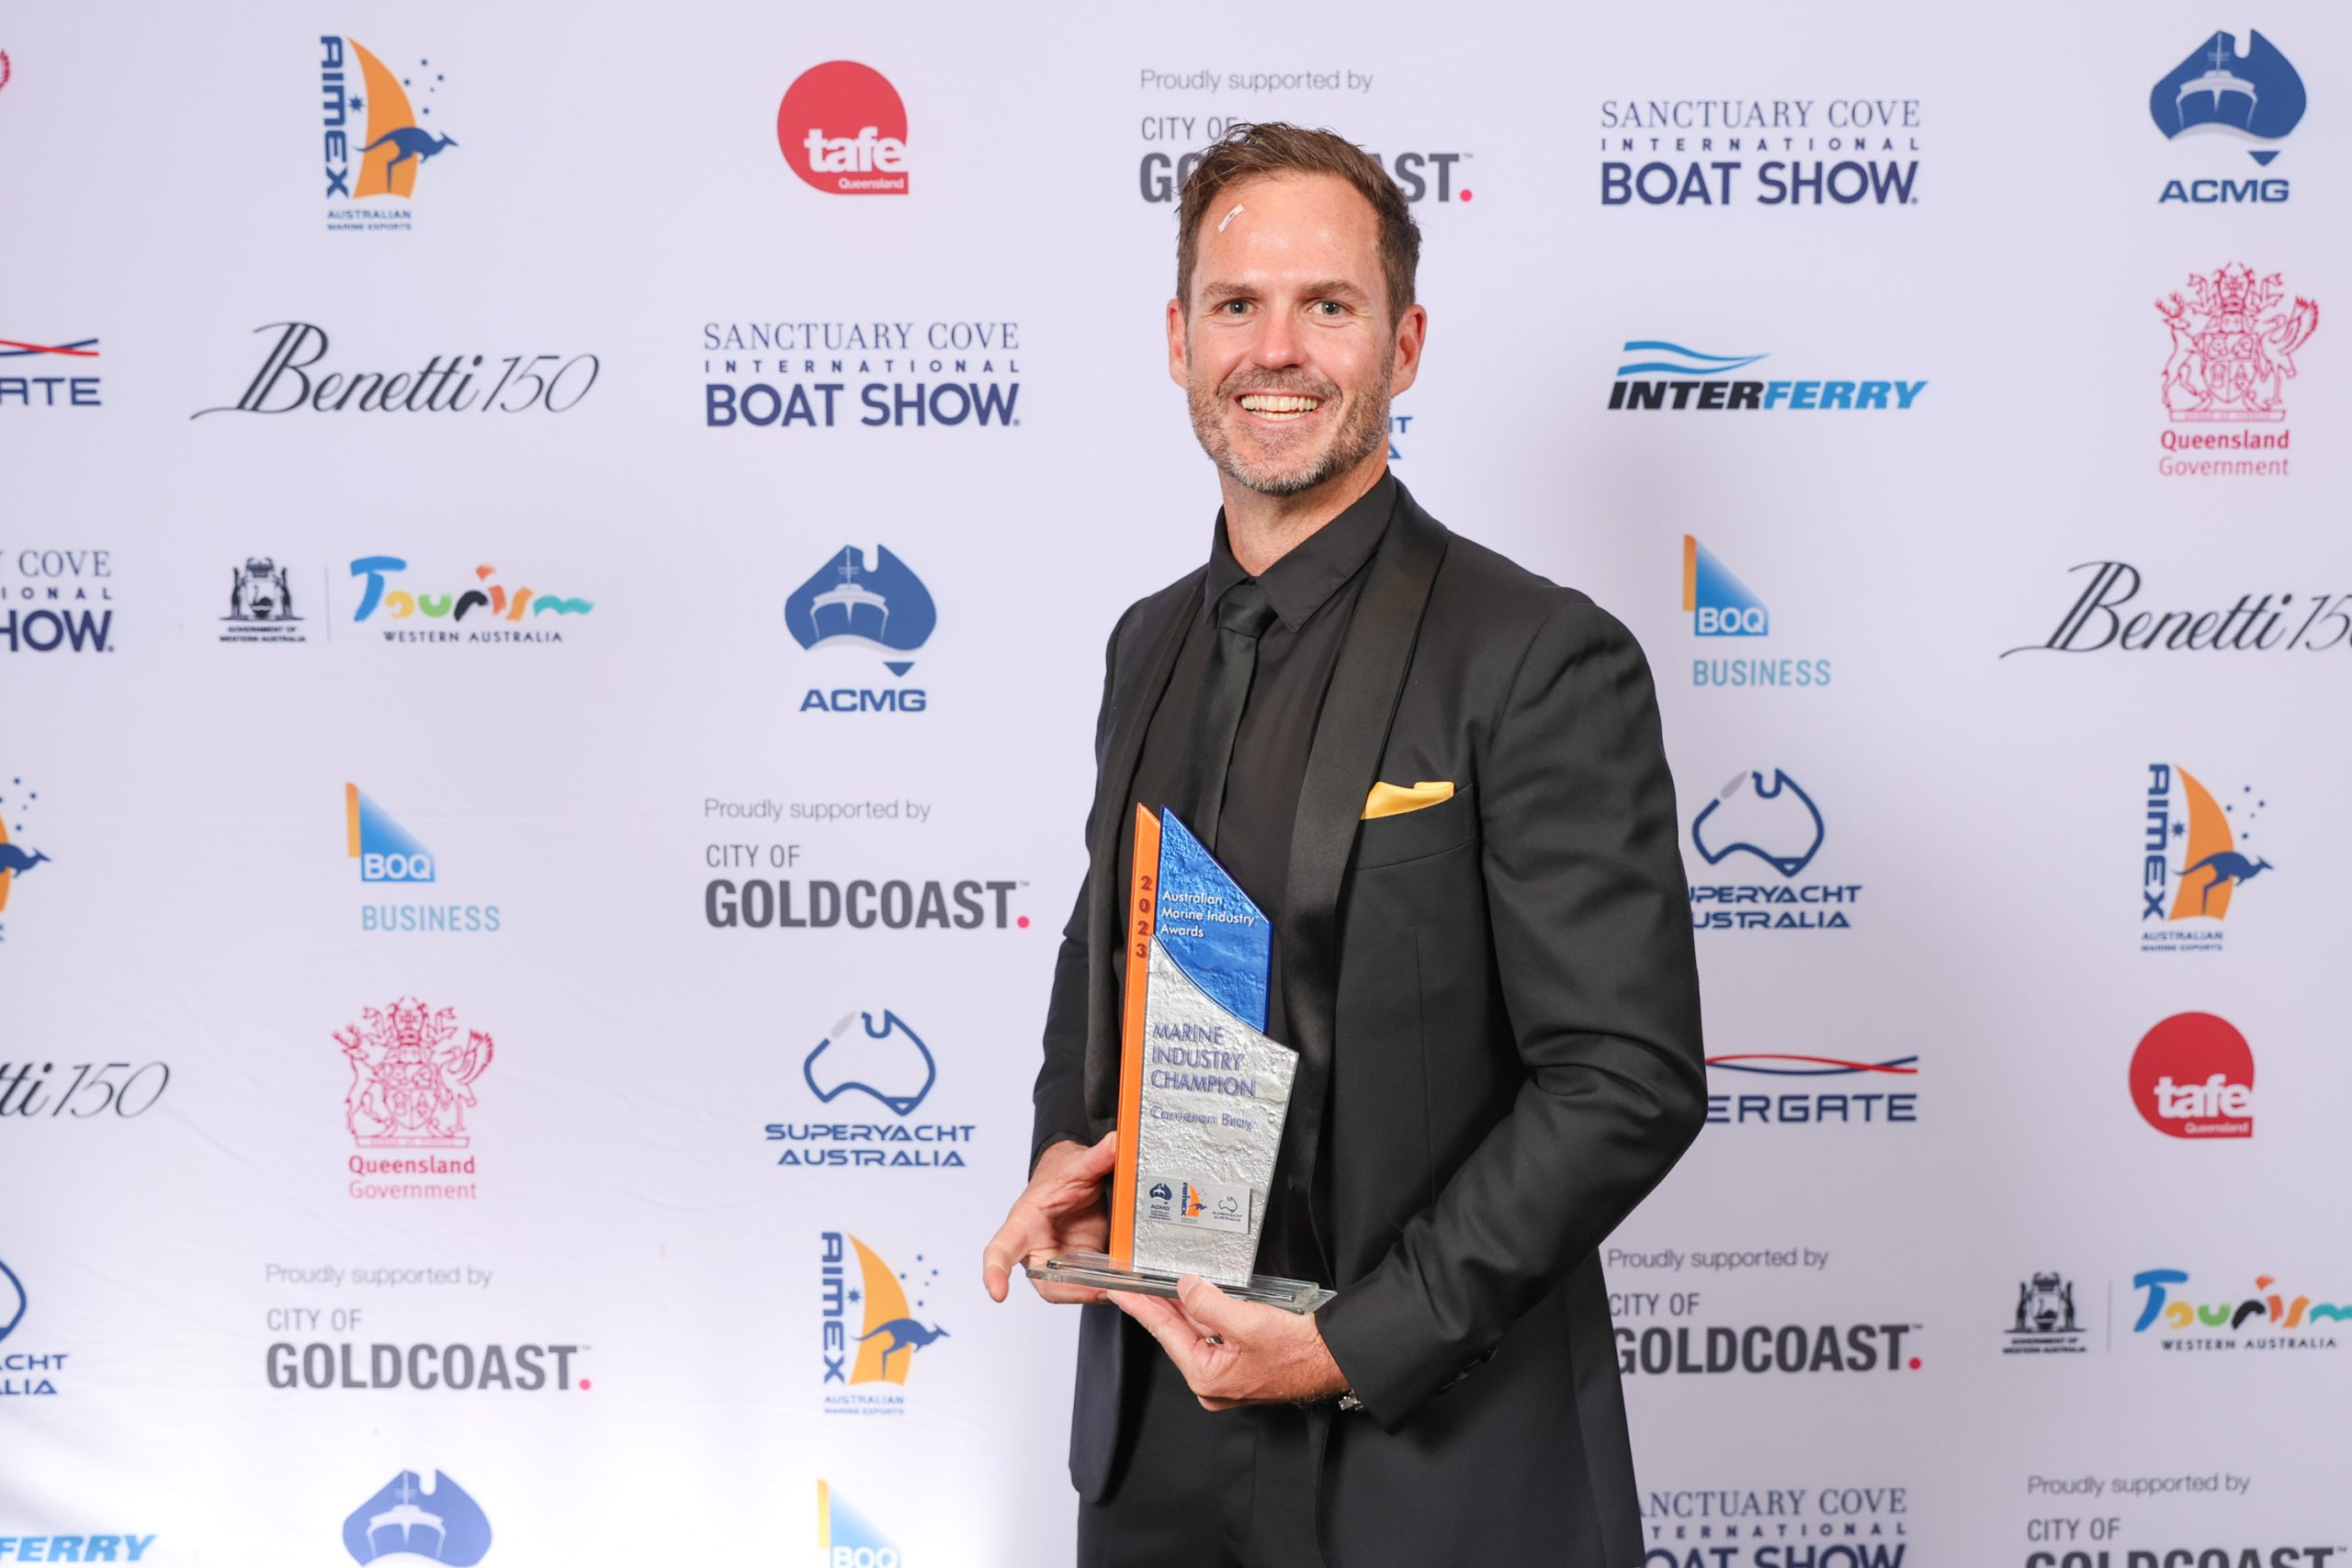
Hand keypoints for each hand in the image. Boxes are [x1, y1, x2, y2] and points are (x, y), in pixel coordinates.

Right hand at [981, 1131, 1116, 1303]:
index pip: (1001, 1250)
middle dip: (1074, 1291)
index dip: (995, 1272)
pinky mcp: (1084, 1264)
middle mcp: (1038, 1249)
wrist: (1075, 1178)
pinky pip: (1094, 1283)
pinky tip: (1130, 1283)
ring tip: (1122, 1287)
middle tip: (1101, 1290)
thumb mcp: (1077, 1165)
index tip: (998, 1293)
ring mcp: (1062, 1261)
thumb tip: (1115, 1143)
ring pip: (1074, 1289)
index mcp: (1024, 1223)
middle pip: (1046, 1284)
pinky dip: (1112, 1285)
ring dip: (1097, 1290)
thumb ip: (1095, 1157)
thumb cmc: (1059, 1177)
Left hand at [1111, 1275, 1347, 1409]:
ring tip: (1156, 1284)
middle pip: (1176, 1333)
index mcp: (1206, 1376)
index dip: (1141, 1307)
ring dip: (1179, 1307)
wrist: (1331, 1360)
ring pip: (1193, 1333)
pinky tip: (1193, 1297)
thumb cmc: (1298, 1351)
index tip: (1120, 1292)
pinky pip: (1211, 1336)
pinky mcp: (1237, 1366)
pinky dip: (1201, 1315)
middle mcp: (1210, 1381)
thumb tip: (1185, 1288)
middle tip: (1133, 1282)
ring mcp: (1223, 1376)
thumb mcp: (1247, 1321)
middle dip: (1157, 1305)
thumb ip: (1208, 1304)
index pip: (1164, 1332)